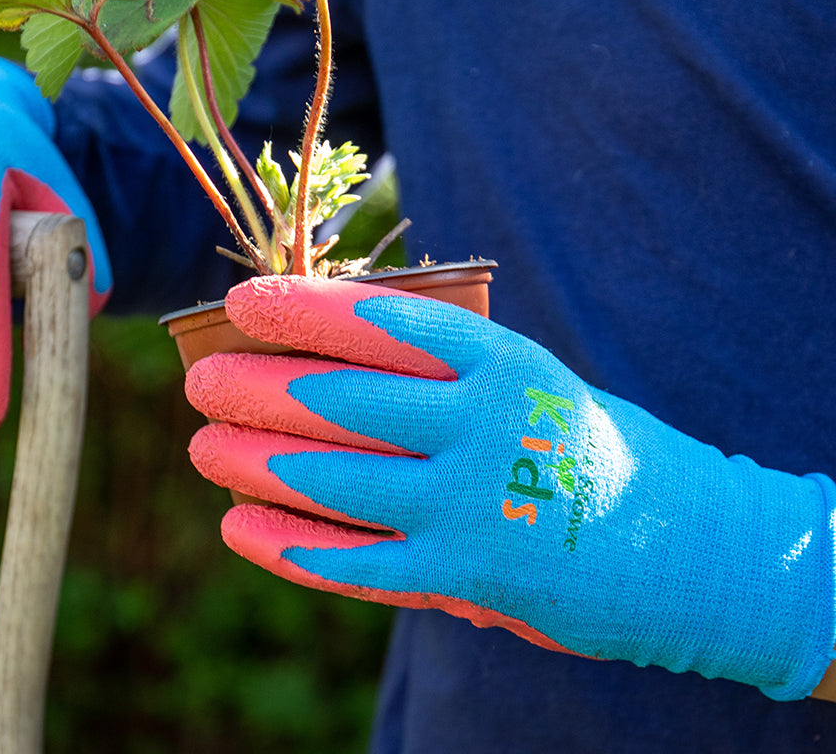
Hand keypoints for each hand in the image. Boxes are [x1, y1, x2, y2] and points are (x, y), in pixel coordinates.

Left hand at [187, 275, 835, 699]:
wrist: (682, 543)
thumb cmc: (581, 442)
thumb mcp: (526, 379)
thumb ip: (441, 368)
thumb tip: (324, 348)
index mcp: (499, 362)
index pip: (380, 322)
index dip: (300, 308)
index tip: (241, 301)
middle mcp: (482, 426)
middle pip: (338, 399)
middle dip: (253, 385)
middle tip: (198, 377)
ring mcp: (472, 505)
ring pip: (332, 478)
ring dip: (251, 460)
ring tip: (202, 445)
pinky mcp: (467, 578)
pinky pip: (356, 561)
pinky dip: (287, 543)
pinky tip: (237, 524)